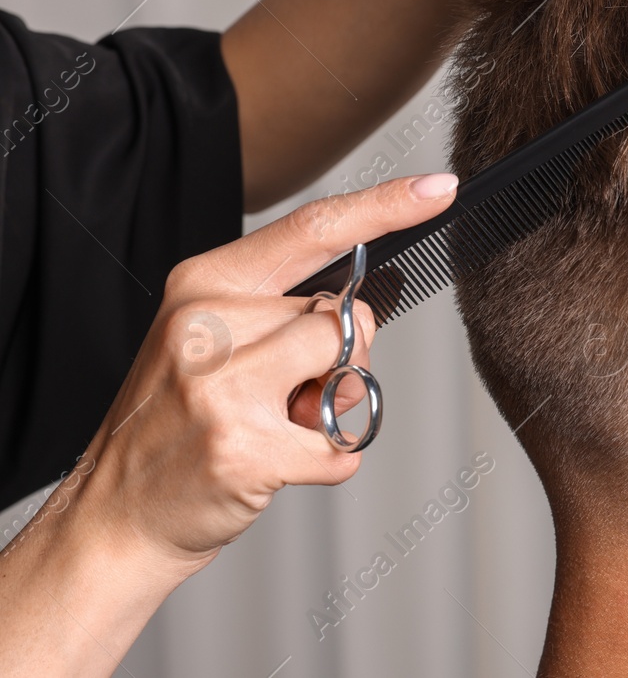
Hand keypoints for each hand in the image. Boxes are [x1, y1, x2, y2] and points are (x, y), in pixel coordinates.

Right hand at [0, 174, 460, 676]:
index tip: (439, 186)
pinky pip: (344, 442)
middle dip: (340, 359)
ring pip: (349, 368)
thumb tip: (361, 308)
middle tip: (281, 396)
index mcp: (204, 284)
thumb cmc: (175, 427)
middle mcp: (208, 324)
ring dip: (335, 408)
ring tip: (277, 427)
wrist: (111, 518)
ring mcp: (222, 386)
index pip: (313, 228)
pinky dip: (329, 462)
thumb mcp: (210, 342)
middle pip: (345, 314)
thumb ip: (279, 312)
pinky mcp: (244, 447)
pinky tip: (276, 468)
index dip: (385, 206)